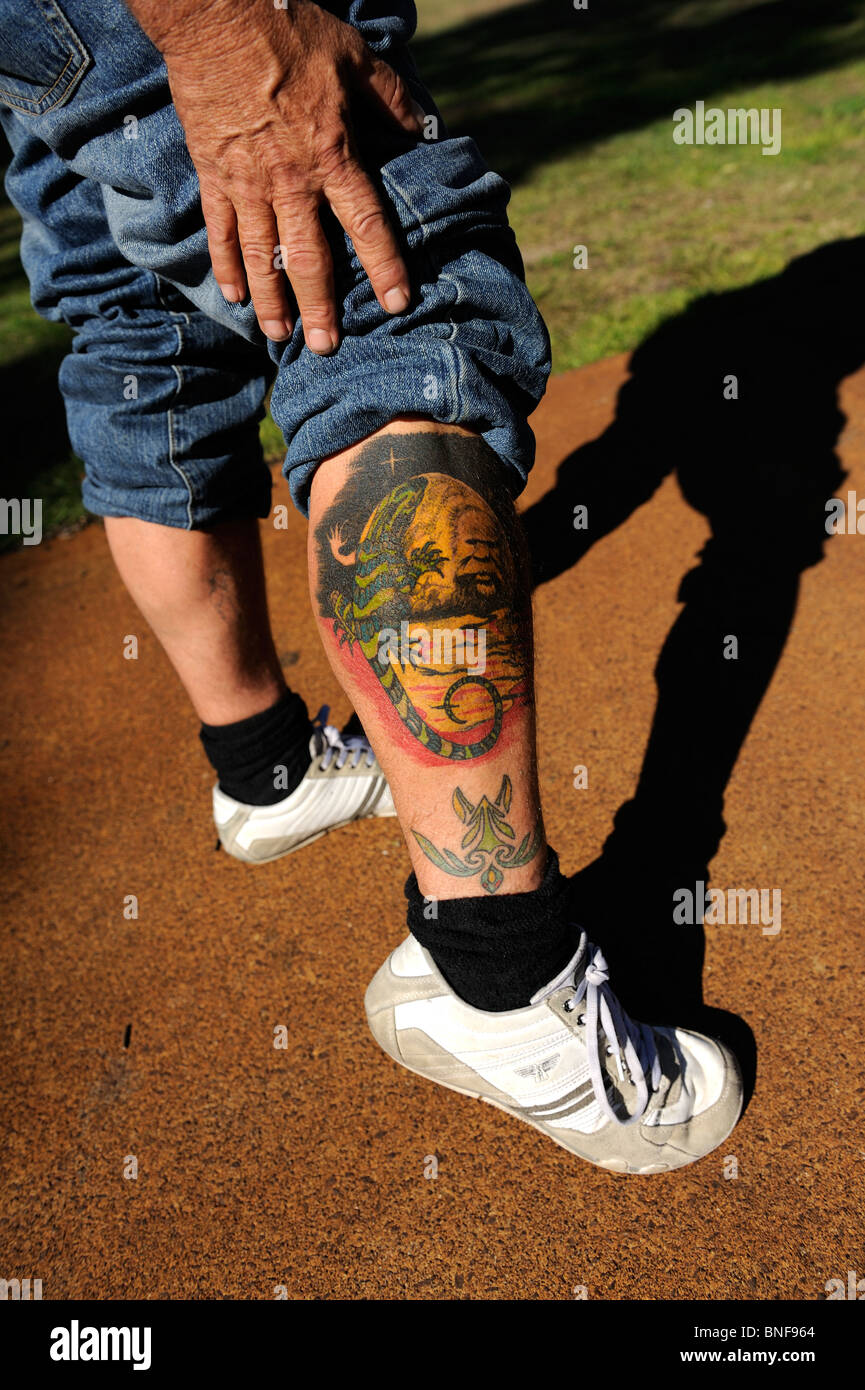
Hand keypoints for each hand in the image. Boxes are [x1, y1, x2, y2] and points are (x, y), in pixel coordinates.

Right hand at [134, 0, 422, 348]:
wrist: (215, 15)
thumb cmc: (290, 31)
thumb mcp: (354, 58)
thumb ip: (390, 100)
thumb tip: (423, 130)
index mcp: (333, 155)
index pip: (367, 224)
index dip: (385, 267)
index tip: (398, 304)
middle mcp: (291, 181)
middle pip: (309, 260)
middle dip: (320, 308)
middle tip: (329, 347)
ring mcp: (247, 183)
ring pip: (262, 257)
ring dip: (273, 302)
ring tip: (282, 337)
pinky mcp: (214, 174)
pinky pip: (220, 232)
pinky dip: (228, 267)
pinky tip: (236, 298)